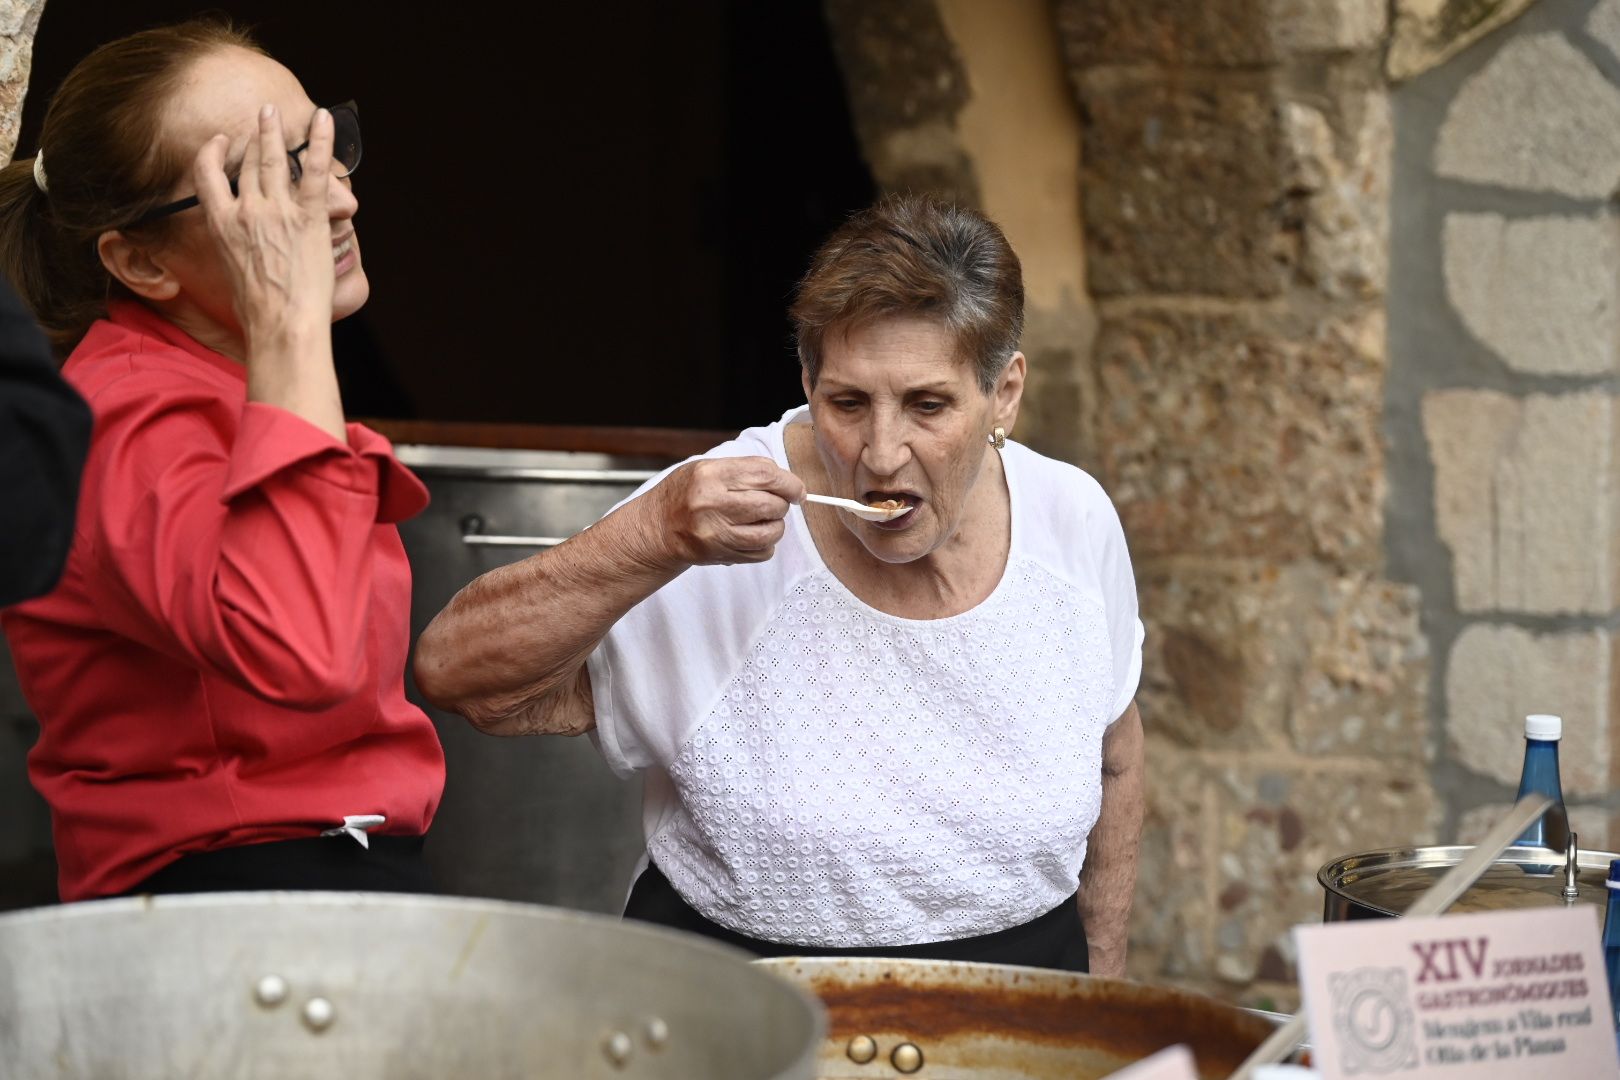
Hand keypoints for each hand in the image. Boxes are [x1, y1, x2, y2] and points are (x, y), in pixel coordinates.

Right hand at [193, 104, 337, 346]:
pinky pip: (316, 170)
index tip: (218, 142)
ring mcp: (278, 211)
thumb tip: (241, 256)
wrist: (282, 323)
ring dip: (276, 131)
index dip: (211, 153)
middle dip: (255, 137)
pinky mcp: (310, 216)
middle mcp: (246, 211)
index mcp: (221, 225)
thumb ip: (233, 251)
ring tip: (276, 112)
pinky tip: (324, 120)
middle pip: (248, 163)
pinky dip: (321, 141)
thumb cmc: (258, 312)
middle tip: (262, 118)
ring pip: (276, 159)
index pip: (207, 175)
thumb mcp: (231, 274)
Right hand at [648, 457, 804, 567]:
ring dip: (776, 526)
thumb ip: (746, 470)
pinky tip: (751, 536)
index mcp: (710, 475)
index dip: (790, 483)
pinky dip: (765, 545)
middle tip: (775, 504)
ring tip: (763, 520)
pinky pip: (762, 553)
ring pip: (770, 532)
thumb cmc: (685, 494)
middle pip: (771, 504)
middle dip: (782, 505)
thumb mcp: (708, 468)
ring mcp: (715, 532)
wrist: (657, 528)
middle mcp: (711, 503)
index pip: (766, 474)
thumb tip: (787, 481)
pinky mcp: (719, 554)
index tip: (796, 490)